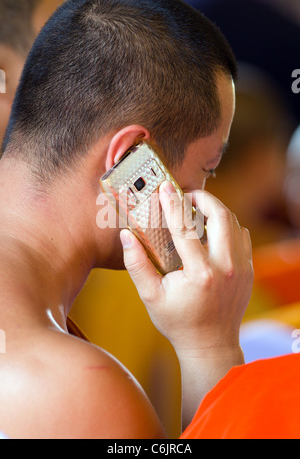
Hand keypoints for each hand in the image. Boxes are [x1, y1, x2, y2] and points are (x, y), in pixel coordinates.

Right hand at [120, 181, 253, 354]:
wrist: (210, 344)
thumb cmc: (177, 321)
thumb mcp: (150, 295)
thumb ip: (136, 264)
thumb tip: (126, 235)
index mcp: (199, 274)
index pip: (185, 227)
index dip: (173, 203)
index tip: (166, 187)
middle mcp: (226, 268)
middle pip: (221, 216)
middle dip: (204, 198)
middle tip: (188, 195)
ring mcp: (241, 269)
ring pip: (234, 224)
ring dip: (216, 211)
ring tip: (198, 210)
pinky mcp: (248, 270)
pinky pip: (242, 237)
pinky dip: (228, 227)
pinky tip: (212, 231)